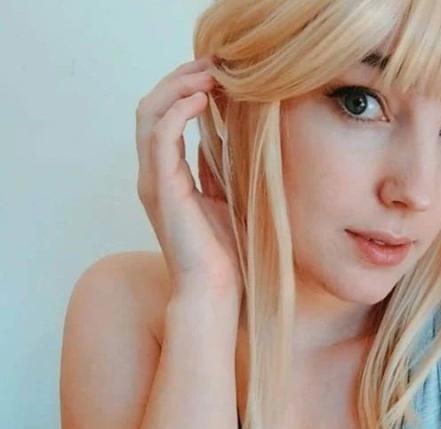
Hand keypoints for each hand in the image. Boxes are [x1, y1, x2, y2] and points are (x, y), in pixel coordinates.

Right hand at [135, 57, 242, 312]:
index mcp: (168, 177)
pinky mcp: (162, 188)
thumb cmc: (226, 252)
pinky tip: (202, 98)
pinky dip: (176, 111)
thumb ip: (219, 168)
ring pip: (149, 114)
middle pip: (152, 107)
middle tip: (213, 63)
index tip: (217, 74)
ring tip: (210, 73)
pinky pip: (159, 136)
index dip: (185, 89)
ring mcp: (154, 181)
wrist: (217, 289)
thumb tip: (228, 136)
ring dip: (178, 86)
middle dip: (180, 79)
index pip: (164, 117)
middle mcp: (155, 175)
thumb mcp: (227, 198)